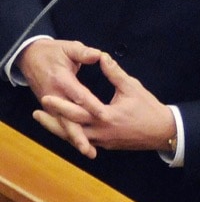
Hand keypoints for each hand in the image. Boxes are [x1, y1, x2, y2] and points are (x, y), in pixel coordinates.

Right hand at [17, 38, 107, 157]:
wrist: (30, 56)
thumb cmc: (53, 52)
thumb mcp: (68, 47)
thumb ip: (83, 52)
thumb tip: (99, 55)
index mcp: (61, 80)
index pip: (78, 95)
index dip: (91, 105)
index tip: (105, 115)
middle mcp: (54, 95)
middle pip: (68, 118)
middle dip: (79, 134)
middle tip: (91, 149)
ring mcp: (50, 103)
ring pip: (63, 125)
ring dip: (74, 139)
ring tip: (89, 152)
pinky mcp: (50, 108)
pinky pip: (60, 124)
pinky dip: (69, 135)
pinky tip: (82, 145)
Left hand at [35, 53, 174, 155]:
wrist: (162, 131)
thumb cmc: (148, 107)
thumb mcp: (132, 87)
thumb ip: (114, 73)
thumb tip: (102, 56)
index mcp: (105, 116)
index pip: (77, 111)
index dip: (60, 105)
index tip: (45, 97)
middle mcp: (100, 132)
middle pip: (69, 129)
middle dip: (51, 121)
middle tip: (35, 113)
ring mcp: (101, 141)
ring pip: (74, 138)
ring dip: (58, 130)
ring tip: (45, 121)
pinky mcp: (105, 145)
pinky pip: (84, 141)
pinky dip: (72, 135)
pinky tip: (64, 129)